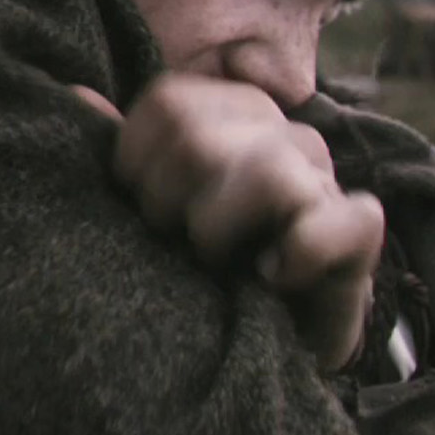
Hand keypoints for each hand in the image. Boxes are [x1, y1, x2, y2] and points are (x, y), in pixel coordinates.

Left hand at [73, 75, 382, 370]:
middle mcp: (283, 131)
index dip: (136, 165)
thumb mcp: (161, 204)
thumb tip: (76, 96)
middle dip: (168, 206)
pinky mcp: (359, 230)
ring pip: (265, 173)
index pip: (166, 102)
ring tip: (221, 265)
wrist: (280, 338)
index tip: (149, 213)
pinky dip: (299, 256)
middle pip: (196, 137)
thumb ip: (126, 151)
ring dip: (220, 234)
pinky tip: (274, 277)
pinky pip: (333, 224)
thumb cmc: (212, 266)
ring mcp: (325, 178)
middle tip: (184, 247)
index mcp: (235, 111)